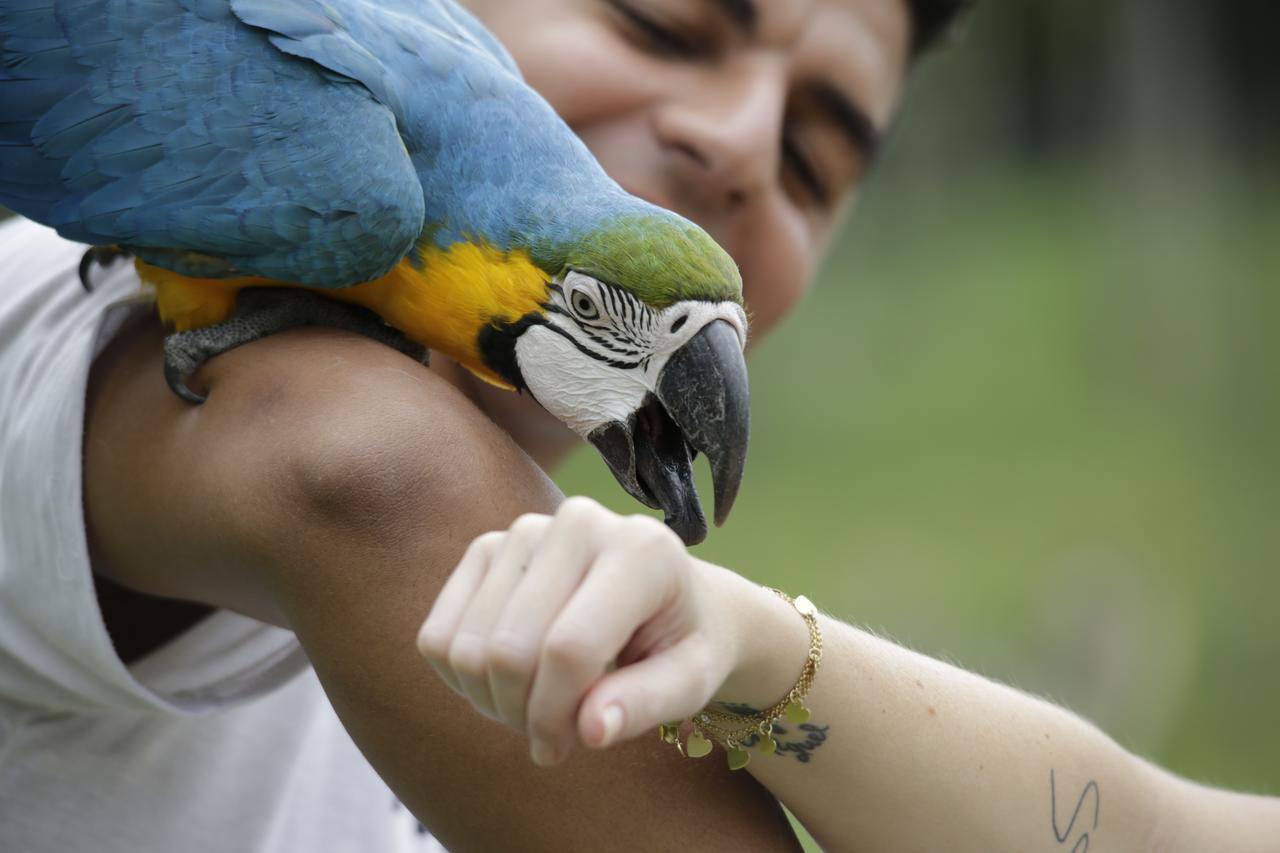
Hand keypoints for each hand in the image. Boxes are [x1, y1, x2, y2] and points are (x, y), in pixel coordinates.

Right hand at [416, 496, 738, 765]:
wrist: (668, 597)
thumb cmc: (683, 642)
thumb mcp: (692, 680)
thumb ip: (647, 704)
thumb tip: (590, 730)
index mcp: (639, 550)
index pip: (568, 647)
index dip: (556, 715)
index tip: (568, 746)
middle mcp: (578, 522)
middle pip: (509, 649)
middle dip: (523, 713)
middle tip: (552, 734)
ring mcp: (524, 530)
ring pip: (467, 647)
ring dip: (493, 701)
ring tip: (537, 706)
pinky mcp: (486, 547)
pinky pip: (438, 636)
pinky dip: (463, 679)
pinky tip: (509, 681)